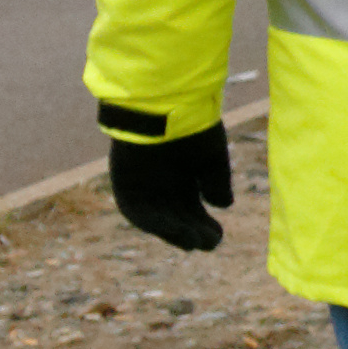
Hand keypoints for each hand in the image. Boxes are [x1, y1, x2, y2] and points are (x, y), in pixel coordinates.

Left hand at [103, 118, 231, 252]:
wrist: (162, 106)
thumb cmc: (191, 127)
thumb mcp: (210, 158)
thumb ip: (216, 182)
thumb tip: (223, 205)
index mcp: (182, 176)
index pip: (190, 209)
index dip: (203, 224)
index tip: (217, 234)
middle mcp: (160, 184)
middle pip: (176, 216)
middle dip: (192, 231)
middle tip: (211, 242)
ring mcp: (141, 185)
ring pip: (157, 218)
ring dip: (174, 232)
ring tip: (195, 241)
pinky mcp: (124, 185)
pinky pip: (137, 212)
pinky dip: (156, 224)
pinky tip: (177, 231)